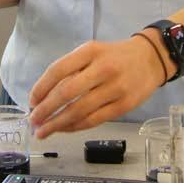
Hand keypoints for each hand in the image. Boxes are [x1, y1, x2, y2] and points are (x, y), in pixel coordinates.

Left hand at [28, 35, 168, 138]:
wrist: (151, 58)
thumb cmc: (115, 56)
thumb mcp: (93, 52)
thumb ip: (72, 69)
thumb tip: (45, 96)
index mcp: (90, 51)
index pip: (58, 70)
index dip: (41, 88)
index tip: (31, 101)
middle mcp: (102, 68)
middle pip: (66, 92)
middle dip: (46, 110)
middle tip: (33, 121)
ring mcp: (115, 88)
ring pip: (79, 110)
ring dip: (57, 124)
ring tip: (44, 131)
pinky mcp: (125, 105)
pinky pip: (94, 120)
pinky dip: (76, 127)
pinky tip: (65, 129)